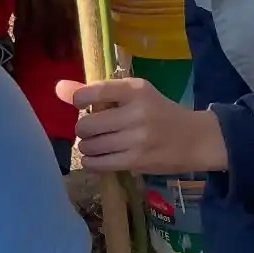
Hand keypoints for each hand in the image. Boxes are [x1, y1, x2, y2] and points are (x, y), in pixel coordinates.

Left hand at [55, 77, 227, 174]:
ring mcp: (136, 139)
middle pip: (86, 125)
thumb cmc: (159, 112)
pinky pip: (98, 164)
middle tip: (93, 130)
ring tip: (98, 144)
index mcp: (136, 89)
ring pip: (90, 146)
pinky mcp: (136, 161)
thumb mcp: (134, 94)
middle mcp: (136, 112)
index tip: (82, 105)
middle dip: (83, 129)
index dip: (78, 100)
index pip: (93, 92)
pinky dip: (92, 161)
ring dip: (87, 146)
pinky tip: (99, 157)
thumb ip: (96, 91)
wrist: (194, 139)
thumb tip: (58, 88)